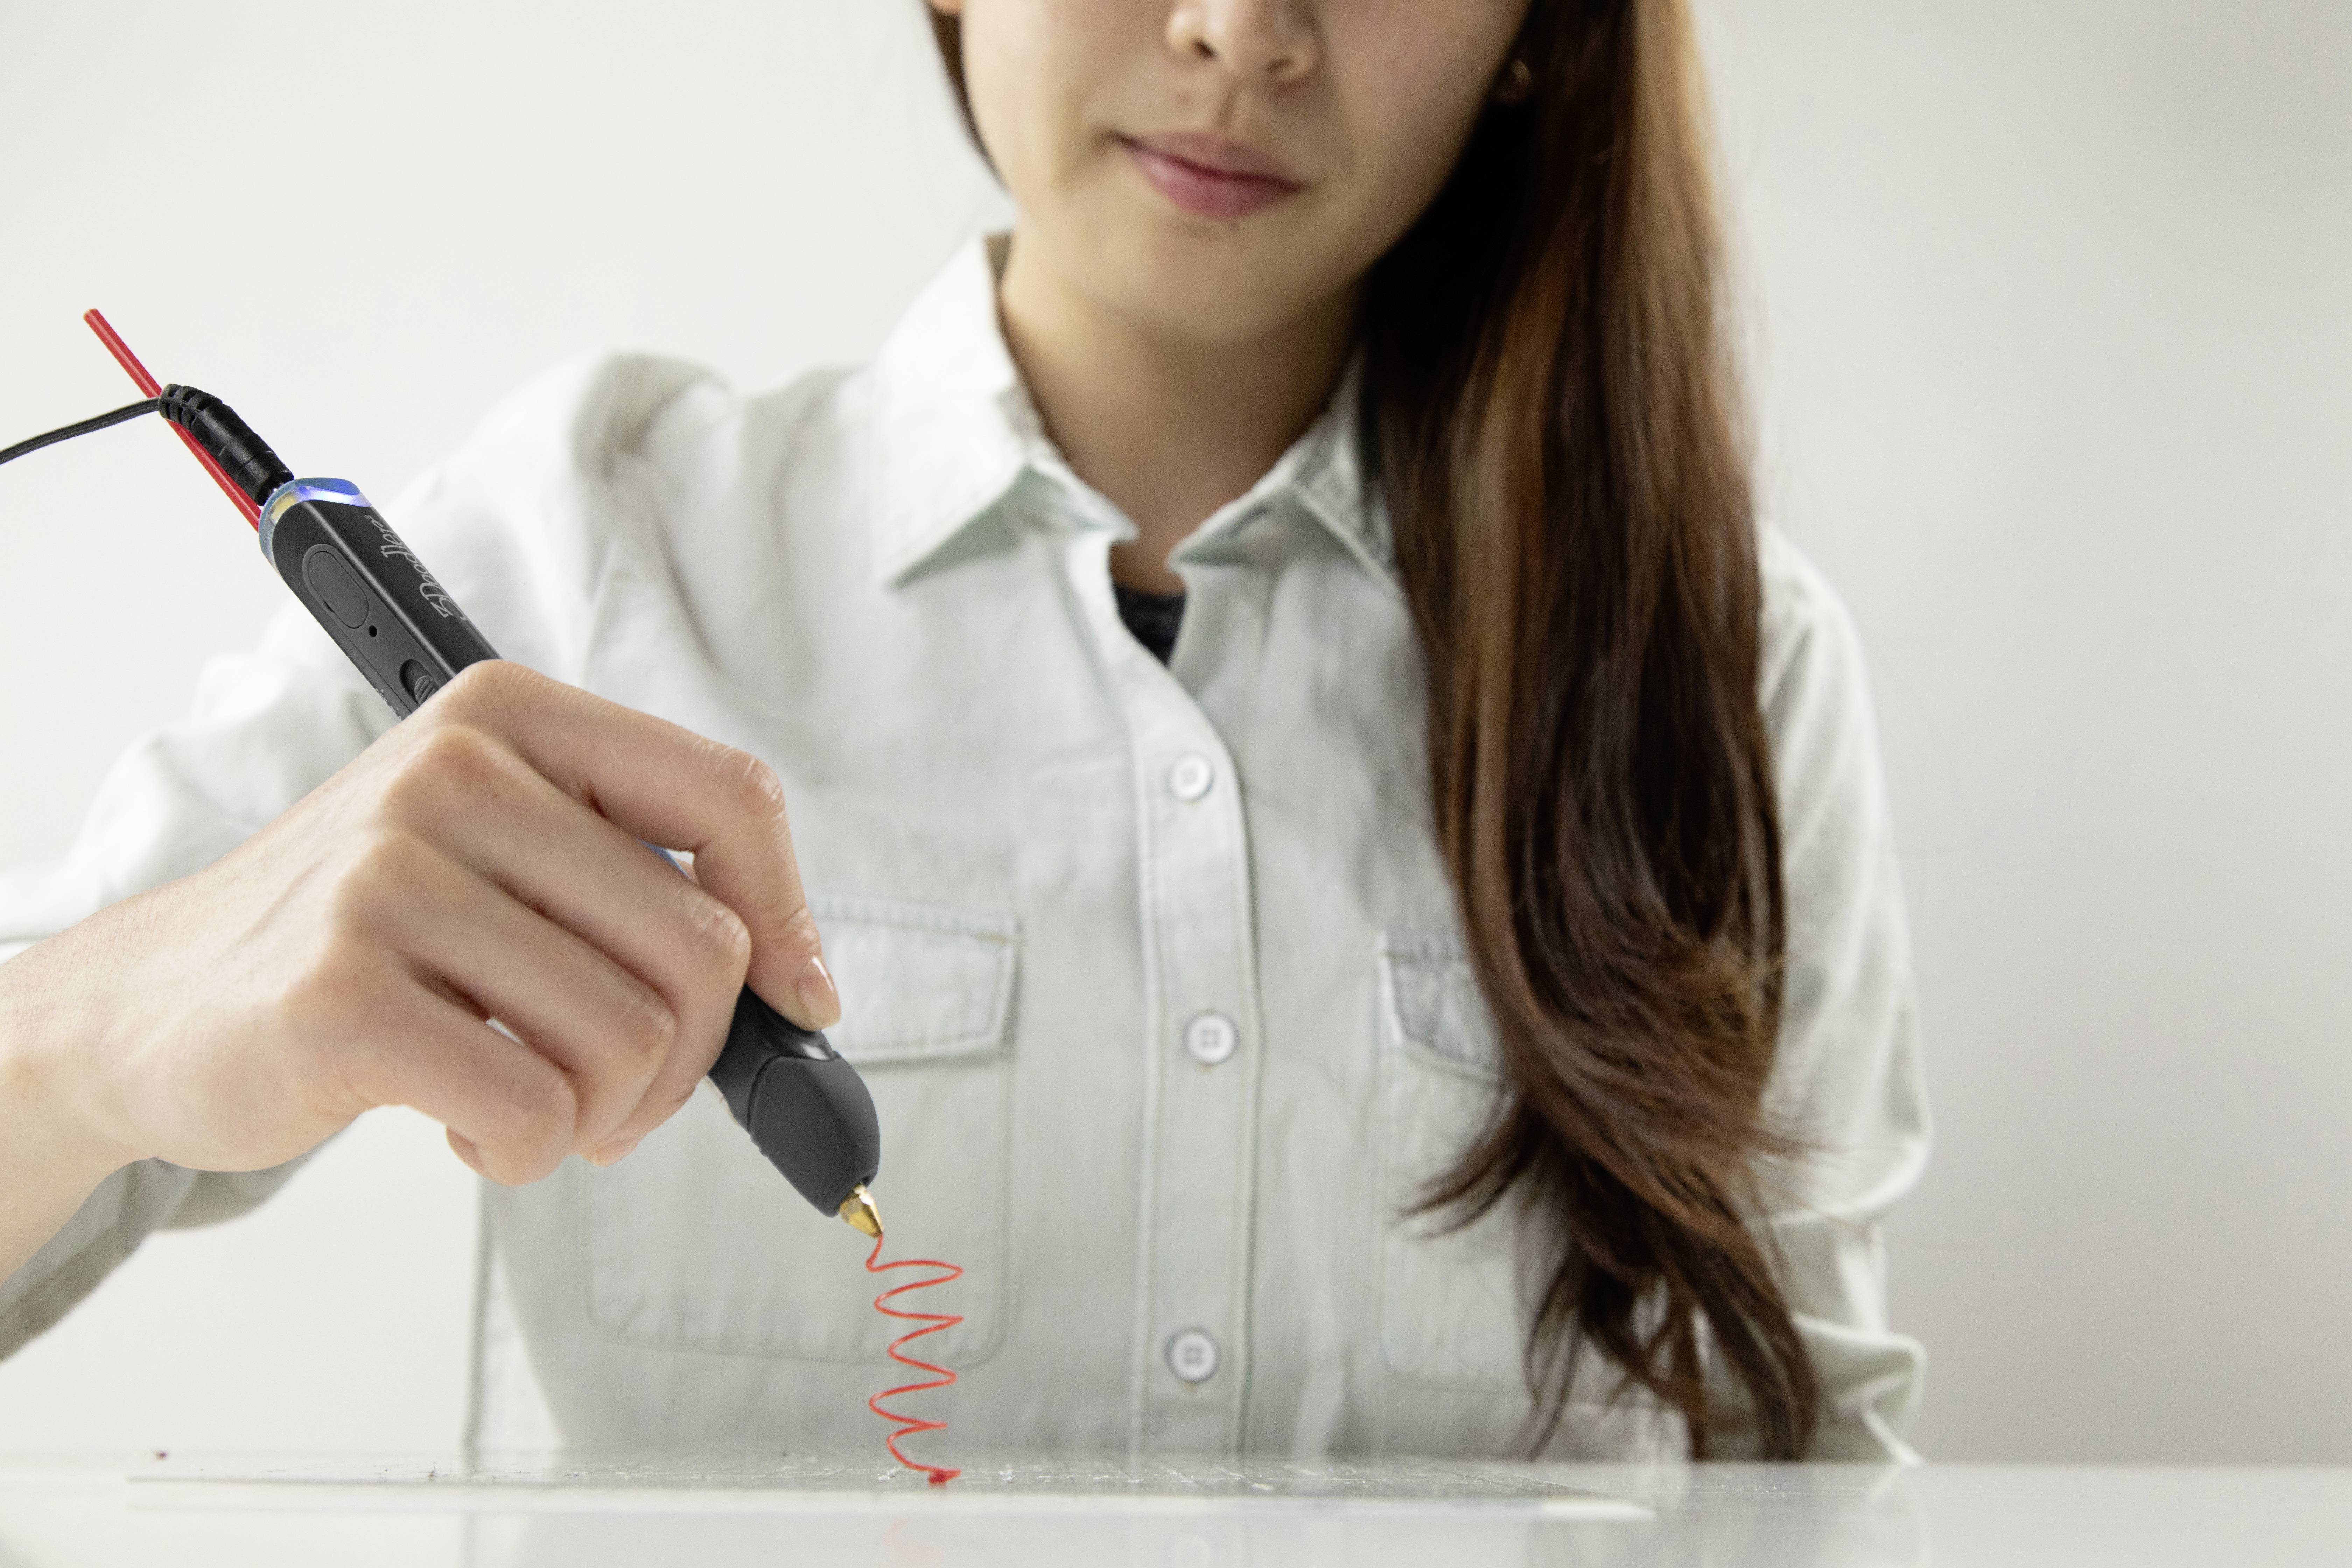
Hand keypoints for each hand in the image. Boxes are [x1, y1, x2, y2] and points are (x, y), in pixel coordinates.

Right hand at [0, 660, 837, 1191]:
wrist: (154, 1003)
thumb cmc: (369, 941)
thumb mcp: (504, 861)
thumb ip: (639, 890)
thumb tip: (801, 988)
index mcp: (511, 716)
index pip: (730, 797)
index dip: (789, 916)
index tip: (798, 1000)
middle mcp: (452, 771)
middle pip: (700, 945)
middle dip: (689, 1058)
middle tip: (618, 1091)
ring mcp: (387, 877)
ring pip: (631, 1039)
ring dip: (603, 1112)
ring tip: (526, 1101)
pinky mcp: (342, 993)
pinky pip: (535, 1109)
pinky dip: (526, 1150)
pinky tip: (465, 1125)